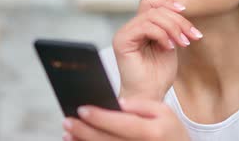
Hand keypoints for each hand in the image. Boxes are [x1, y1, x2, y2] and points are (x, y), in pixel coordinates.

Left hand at [62, 97, 189, 140]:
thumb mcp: (166, 112)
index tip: (82, 109)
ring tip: (68, 134)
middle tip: (67, 121)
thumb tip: (119, 104)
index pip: (120, 123)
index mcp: (151, 132)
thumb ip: (142, 105)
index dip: (99, 117)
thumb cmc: (171, 133)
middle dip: (83, 131)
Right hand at [113, 0, 201, 100]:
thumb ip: (171, 27)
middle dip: (177, 19)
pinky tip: (169, 47)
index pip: (152, 1)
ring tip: (182, 42)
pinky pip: (145, 27)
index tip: (186, 13)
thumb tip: (180, 9)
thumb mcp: (170, 44)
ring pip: (152, 15)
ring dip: (172, 27)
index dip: (169, 2)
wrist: (150, 96)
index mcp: (141, 26)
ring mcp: (125, 33)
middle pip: (154, 6)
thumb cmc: (158, 75)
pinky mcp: (122, 41)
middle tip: (190, 36)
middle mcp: (131, 27)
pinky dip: (162, 34)